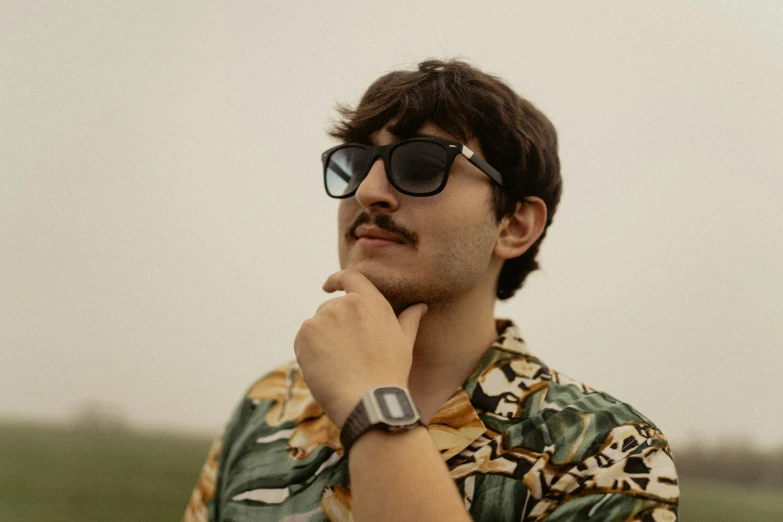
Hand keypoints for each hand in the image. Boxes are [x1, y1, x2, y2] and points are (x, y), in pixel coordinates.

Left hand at [293, 269, 427, 428]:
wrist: (369, 399)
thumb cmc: (390, 373)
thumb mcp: (405, 343)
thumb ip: (409, 320)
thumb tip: (420, 306)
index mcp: (370, 302)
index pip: (350, 277)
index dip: (337, 280)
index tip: (328, 286)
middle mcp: (345, 304)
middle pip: (330, 308)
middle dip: (333, 326)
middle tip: (344, 354)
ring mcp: (323, 317)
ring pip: (317, 325)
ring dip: (322, 340)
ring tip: (338, 365)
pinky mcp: (306, 333)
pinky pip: (303, 340)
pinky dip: (309, 352)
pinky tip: (325, 369)